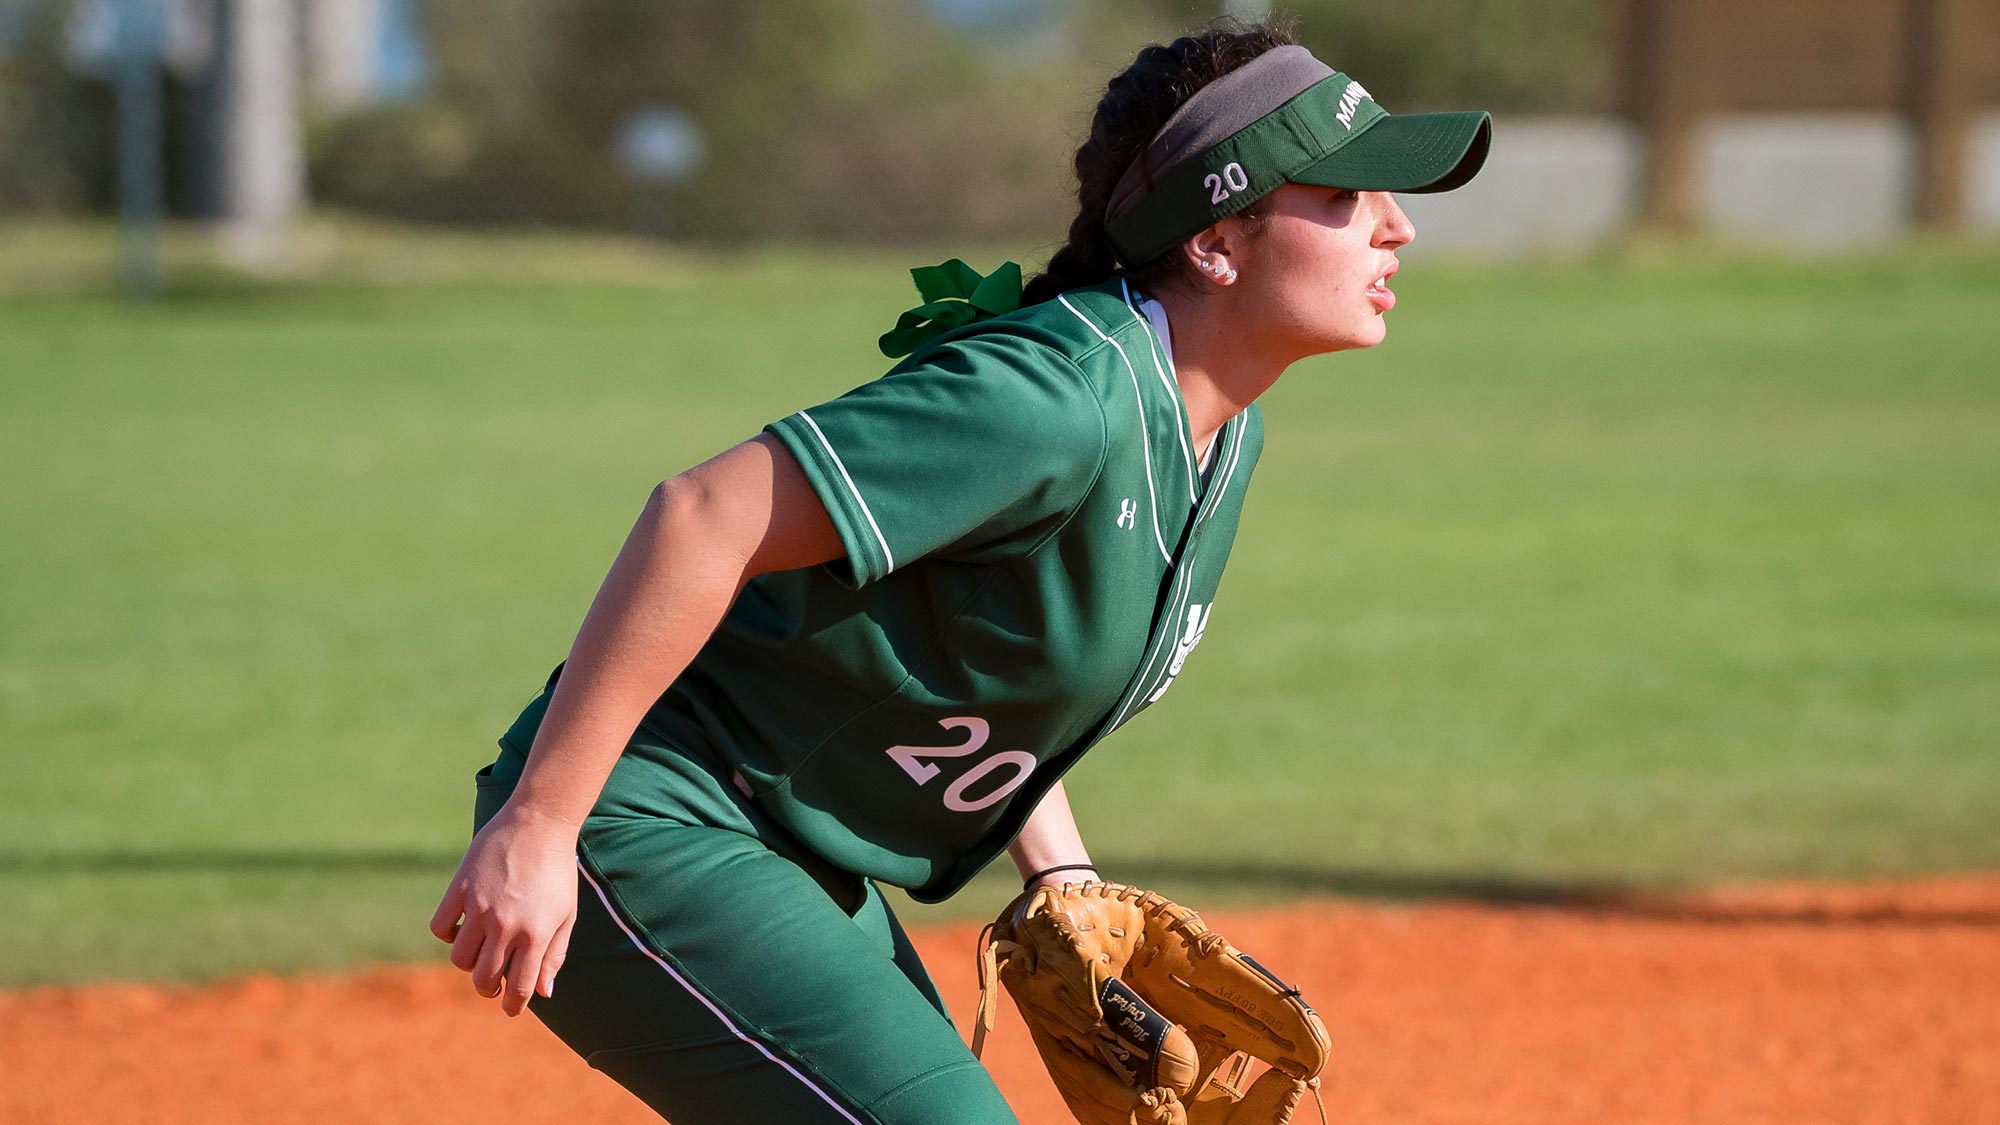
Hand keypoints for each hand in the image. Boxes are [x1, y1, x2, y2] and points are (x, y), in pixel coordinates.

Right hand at [429, 800, 580, 1015]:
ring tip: (481, 951)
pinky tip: (463, 926)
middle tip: (493, 982)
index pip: (520, 988)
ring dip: (469, 963)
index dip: (513, 1005)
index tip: (510, 1008)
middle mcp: (506, 925)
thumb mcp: (566, 915)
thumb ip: (555, 955)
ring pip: (459, 959)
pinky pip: (440, 928)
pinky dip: (448, 934)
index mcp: (536, 934)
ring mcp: (480, 907)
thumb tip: (544, 994)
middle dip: (488, 988)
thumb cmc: (557, 872)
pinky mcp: (460, 888)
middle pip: (484, 979)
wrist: (539, 824)